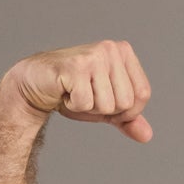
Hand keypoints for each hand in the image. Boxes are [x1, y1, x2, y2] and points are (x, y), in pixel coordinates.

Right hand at [3, 40, 153, 141]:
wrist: (35, 84)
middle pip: (126, 103)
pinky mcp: (75, 66)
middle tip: (86, 94)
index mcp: (123, 52)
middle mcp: (111, 48)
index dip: (127, 109)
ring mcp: (93, 55)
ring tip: (75, 91)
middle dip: (105, 109)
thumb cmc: (73, 92)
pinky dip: (73, 106)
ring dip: (88, 107)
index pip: (142, 94)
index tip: (105, 99)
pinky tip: (65, 91)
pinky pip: (86, 104)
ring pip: (107, 105)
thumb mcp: (106, 107)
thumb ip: (128, 120)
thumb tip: (147, 135)